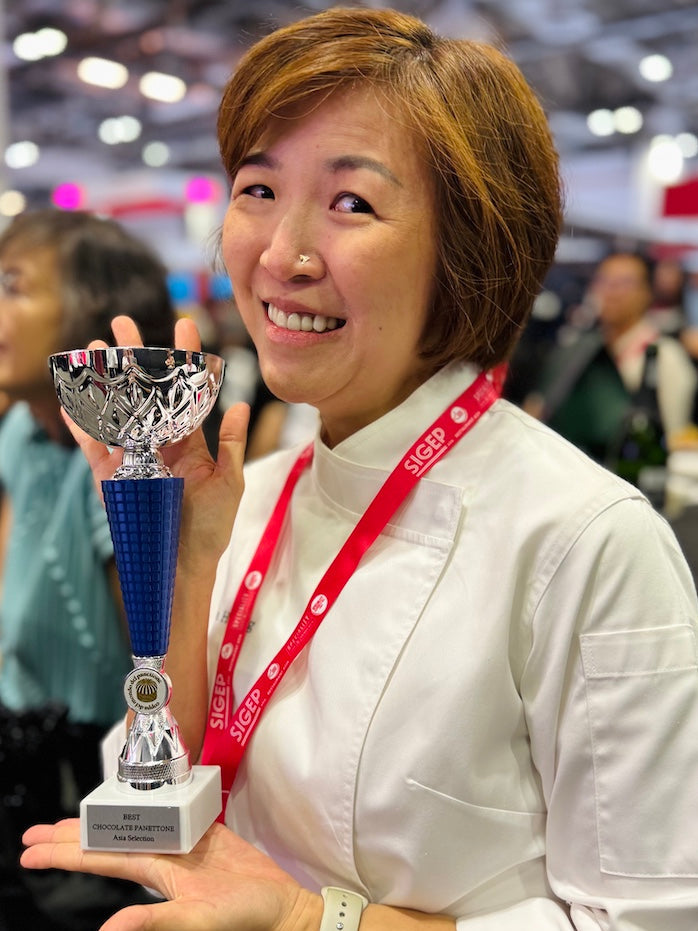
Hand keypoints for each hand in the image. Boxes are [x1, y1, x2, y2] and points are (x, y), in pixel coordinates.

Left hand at [21, 819, 320, 930]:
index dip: (65, 853)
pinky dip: (152, 810)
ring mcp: (183, 845)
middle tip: (32, 833)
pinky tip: (139, 804)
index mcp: (156, 875)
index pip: (99, 858)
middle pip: (108, 841)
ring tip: (73, 817)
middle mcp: (162, 859)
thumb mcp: (195, 920)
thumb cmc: (242, 918)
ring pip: (134, 826)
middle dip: (70, 837)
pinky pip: (171, 817)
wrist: (282, 908)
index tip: (29, 851)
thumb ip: (155, 922)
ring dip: (103, 821)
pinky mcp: (205, 834)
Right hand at [65, 315, 249, 565]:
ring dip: (105, 375)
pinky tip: (72, 389)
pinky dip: (81, 416)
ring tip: (96, 344)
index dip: (185, 358)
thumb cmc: (210, 527)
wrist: (182, 564)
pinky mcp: (111, 474)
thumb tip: (241, 404)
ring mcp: (133, 456)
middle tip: (124, 322)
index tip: (184, 322)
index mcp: (188, 441)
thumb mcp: (229, 482)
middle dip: (134, 355)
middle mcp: (158, 443)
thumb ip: (233, 443)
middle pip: (144, 391)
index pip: (185, 391)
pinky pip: (93, 441)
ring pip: (116, 407)